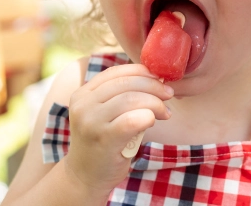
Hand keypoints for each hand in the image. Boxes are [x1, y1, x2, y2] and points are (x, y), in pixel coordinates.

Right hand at [62, 63, 172, 191]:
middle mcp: (83, 105)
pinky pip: (133, 119)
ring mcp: (91, 122)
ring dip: (155, 103)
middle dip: (154, 86)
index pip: (116, 72)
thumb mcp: (105, 114)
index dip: (142, 72)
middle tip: (168, 95)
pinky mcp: (104, 139)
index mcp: (83, 94)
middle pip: (126, 83)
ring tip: (164, 113)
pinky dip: (149, 117)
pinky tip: (153, 122)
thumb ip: (121, 95)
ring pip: (132, 99)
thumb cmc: (103, 143)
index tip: (159, 79)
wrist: (85, 178)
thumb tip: (156, 78)